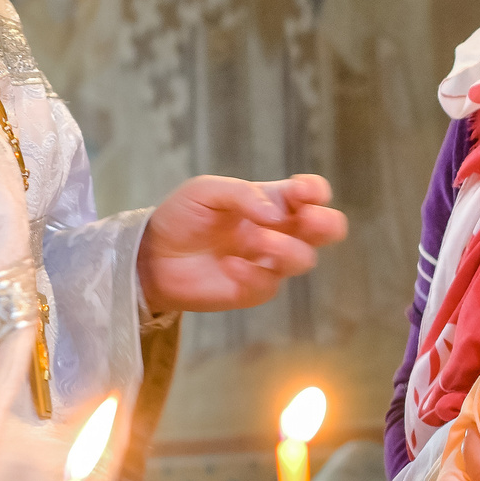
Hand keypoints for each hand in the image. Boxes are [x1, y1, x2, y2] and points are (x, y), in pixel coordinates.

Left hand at [137, 174, 345, 313]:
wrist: (152, 255)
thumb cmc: (182, 217)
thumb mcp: (206, 190)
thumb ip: (244, 194)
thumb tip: (276, 214)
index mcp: (272, 201)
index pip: (312, 194)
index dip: (316, 191)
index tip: (300, 191)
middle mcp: (278, 231)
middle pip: (328, 229)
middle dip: (326, 223)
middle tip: (305, 219)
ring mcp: (268, 262)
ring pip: (305, 259)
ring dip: (286, 248)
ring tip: (256, 241)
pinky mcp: (254, 290)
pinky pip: (270, 284)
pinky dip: (252, 273)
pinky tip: (229, 266)